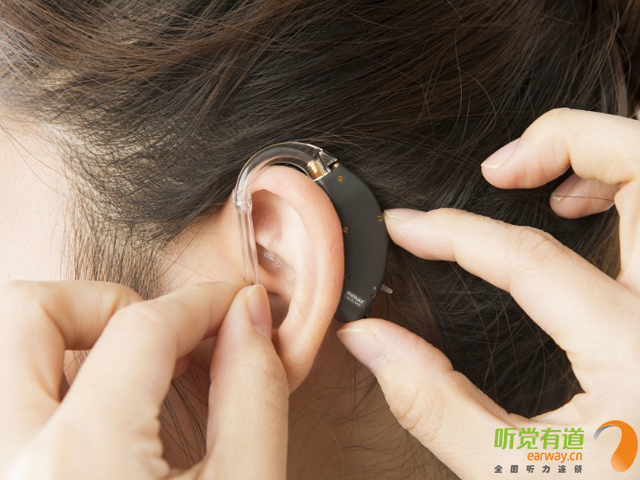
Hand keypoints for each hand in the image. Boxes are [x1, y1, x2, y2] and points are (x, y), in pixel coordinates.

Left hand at [0, 280, 287, 479]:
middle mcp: (11, 464)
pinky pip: (8, 404)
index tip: (232, 303)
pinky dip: (52, 385)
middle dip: (104, 303)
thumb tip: (249, 316)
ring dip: (68, 339)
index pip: (140, 328)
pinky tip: (108, 417)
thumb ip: (253, 395)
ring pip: (4, 354)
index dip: (200, 301)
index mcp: (82, 462)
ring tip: (130, 374)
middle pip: (26, 312)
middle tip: (160, 336)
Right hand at [337, 108, 639, 478]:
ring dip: (603, 159)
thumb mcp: (517, 475)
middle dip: (566, 139)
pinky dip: (625, 193)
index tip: (405, 228)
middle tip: (499, 169)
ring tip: (544, 184)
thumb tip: (370, 340)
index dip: (452, 233)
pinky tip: (584, 217)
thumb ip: (436, 405)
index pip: (528, 257)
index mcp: (633, 351)